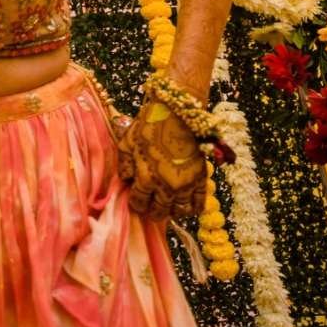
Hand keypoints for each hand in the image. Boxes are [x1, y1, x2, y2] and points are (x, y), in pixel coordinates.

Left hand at [115, 100, 207, 221]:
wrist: (178, 115)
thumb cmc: (149, 126)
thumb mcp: (128, 142)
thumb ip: (125, 164)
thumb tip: (126, 179)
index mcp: (146, 179)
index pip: (139, 203)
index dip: (137, 204)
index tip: (137, 201)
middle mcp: (166, 187)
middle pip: (159, 211)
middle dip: (153, 212)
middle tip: (152, 208)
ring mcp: (185, 186)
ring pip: (179, 212)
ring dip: (173, 212)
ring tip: (169, 207)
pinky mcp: (201, 180)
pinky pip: (199, 204)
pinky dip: (193, 209)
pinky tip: (187, 206)